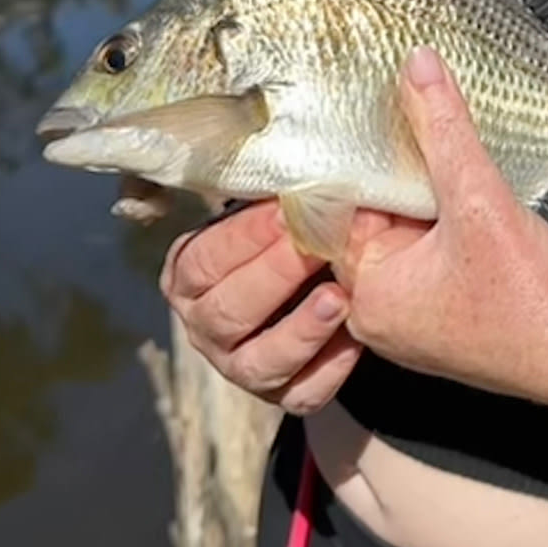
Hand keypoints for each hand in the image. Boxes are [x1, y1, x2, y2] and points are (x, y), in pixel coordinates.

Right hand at [161, 200, 362, 414]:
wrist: (319, 281)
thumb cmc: (290, 233)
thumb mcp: (268, 209)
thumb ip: (270, 190)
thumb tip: (299, 151)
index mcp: (190, 277)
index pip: (204, 260)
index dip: (245, 236)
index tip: (289, 209)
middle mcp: (206, 326)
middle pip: (228, 311)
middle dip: (276, 275)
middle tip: (318, 244)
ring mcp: (241, 366)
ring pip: (259, 363)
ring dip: (301, 329)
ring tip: (338, 297)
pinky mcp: (285, 395)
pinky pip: (302, 393)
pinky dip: (329, 368)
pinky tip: (356, 338)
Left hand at [335, 48, 547, 414]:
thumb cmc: (534, 301)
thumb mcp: (481, 200)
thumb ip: (445, 129)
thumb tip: (418, 68)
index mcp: (367, 297)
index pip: (340, 211)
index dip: (362, 159)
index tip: (374, 116)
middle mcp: (382, 317)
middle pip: (374, 221)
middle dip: (398, 175)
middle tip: (412, 123)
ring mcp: (420, 321)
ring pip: (408, 235)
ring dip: (429, 198)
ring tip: (447, 154)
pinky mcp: (454, 317)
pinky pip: (435, 256)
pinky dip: (450, 224)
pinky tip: (475, 197)